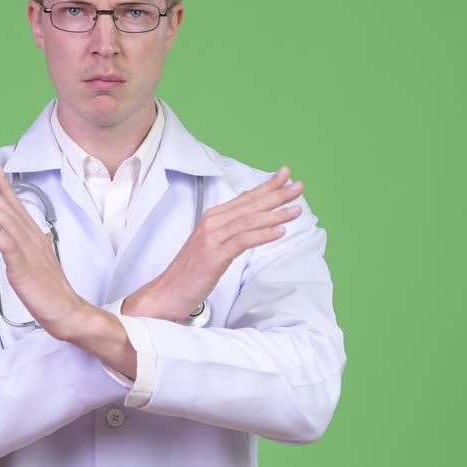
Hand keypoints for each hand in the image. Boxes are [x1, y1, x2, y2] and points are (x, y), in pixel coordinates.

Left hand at [0, 165, 89, 334]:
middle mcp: (31, 238)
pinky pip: (6, 245)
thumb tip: (40, 234)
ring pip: (5, 221)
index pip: (18, 206)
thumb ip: (40, 244)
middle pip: (8, 208)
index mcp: (34, 237)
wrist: (65, 309)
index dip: (5, 188)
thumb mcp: (45, 261)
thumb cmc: (53, 289)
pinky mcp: (23, 265)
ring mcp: (28, 251)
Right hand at [123, 166, 303, 320]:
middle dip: (276, 194)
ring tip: (295, 209)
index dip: (267, 186)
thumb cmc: (191, 270)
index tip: (286, 176)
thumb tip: (251, 214)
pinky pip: (243, 241)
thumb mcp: (212, 243)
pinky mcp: (215, 255)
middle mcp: (213, 223)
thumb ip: (230, 228)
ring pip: (249, 221)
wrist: (168, 291)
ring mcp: (213, 238)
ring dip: (275, 214)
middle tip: (298, 186)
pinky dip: (263, 234)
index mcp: (213, 218)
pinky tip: (279, 231)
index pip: (245, 198)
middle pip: (250, 205)